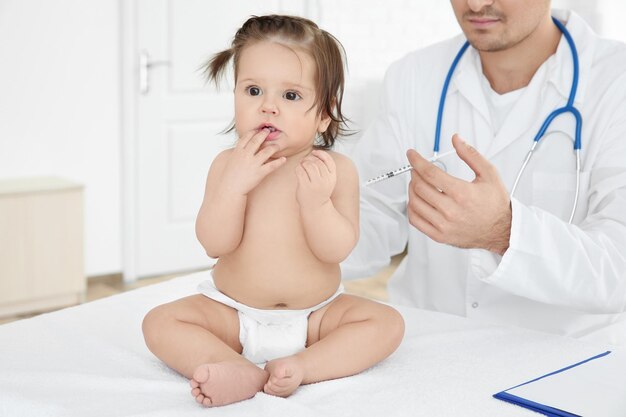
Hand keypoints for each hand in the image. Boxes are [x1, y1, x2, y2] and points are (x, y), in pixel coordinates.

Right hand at [220, 128, 285, 195]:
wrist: (231, 187)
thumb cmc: (230, 175)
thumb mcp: (232, 160)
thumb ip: (238, 152)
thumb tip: (243, 146)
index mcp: (238, 151)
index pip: (246, 137)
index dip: (253, 132)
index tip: (257, 129)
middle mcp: (246, 155)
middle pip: (257, 140)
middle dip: (263, 134)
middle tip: (268, 131)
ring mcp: (253, 164)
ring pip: (266, 151)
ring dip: (273, 147)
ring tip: (277, 145)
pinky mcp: (259, 172)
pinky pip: (272, 165)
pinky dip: (279, 162)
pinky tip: (284, 159)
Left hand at [295, 150, 335, 208]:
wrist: (316, 208)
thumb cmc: (320, 191)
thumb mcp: (327, 180)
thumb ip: (325, 168)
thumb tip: (316, 152)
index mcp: (332, 178)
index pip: (328, 160)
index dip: (321, 154)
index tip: (314, 153)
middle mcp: (325, 180)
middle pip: (317, 162)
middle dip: (309, 158)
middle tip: (305, 161)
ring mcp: (315, 184)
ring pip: (308, 165)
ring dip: (303, 162)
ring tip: (301, 165)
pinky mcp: (305, 186)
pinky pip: (300, 170)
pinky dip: (297, 168)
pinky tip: (298, 171)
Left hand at [406, 134, 511, 254]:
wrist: (501, 231)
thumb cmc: (495, 205)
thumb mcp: (489, 174)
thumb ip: (471, 155)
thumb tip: (456, 140)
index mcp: (462, 193)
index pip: (430, 173)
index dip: (417, 161)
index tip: (412, 155)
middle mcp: (451, 210)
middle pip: (419, 187)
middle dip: (414, 173)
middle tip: (417, 169)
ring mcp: (443, 225)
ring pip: (414, 203)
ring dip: (411, 189)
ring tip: (417, 183)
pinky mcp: (439, 236)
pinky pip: (415, 220)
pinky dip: (411, 208)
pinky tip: (417, 200)